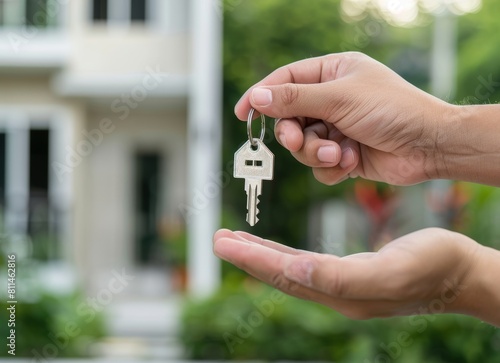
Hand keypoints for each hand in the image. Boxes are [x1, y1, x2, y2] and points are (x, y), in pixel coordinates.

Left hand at [213, 228, 499, 323]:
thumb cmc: (433, 267)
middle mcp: (335, 291)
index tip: (223, 243)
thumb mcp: (390, 270)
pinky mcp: (350, 273)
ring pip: (290, 269)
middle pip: (280, 274)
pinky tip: (277, 248)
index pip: (285, 275)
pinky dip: (285, 254)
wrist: (459, 273)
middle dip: (248, 256)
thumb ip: (342, 275)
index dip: (252, 258)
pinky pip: (306, 263)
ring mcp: (342, 284)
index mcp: (340, 291)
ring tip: (236, 240)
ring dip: (261, 254)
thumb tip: (297, 270)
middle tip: (219, 240)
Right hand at [235, 52, 452, 185]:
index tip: (243, 113)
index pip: (285, 80)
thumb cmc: (392, 110)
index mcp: (331, 73)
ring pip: (303, 146)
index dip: (261, 96)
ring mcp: (337, 128)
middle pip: (290, 118)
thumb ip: (294, 98)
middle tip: (298, 141)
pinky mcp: (343, 154)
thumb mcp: (339, 98)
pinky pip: (319, 165)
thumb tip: (256, 96)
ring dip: (317, 153)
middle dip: (295, 134)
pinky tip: (351, 161)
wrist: (428, 146)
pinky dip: (332, 167)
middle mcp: (332, 100)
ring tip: (339, 154)